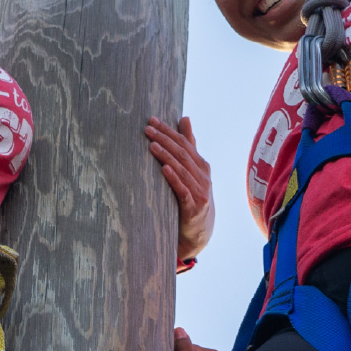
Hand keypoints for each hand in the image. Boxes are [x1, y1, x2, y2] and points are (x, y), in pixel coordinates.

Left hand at [147, 116, 213, 261]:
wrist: (199, 232)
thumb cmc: (193, 197)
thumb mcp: (192, 170)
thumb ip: (189, 145)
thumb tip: (185, 118)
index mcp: (202, 166)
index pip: (184, 143)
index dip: (168, 131)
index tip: (152, 120)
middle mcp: (203, 176)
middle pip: (182, 153)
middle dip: (164, 140)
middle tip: (147, 130)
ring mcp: (200, 192)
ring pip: (182, 169)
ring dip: (166, 156)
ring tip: (152, 146)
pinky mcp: (193, 207)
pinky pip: (183, 190)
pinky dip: (174, 179)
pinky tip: (164, 169)